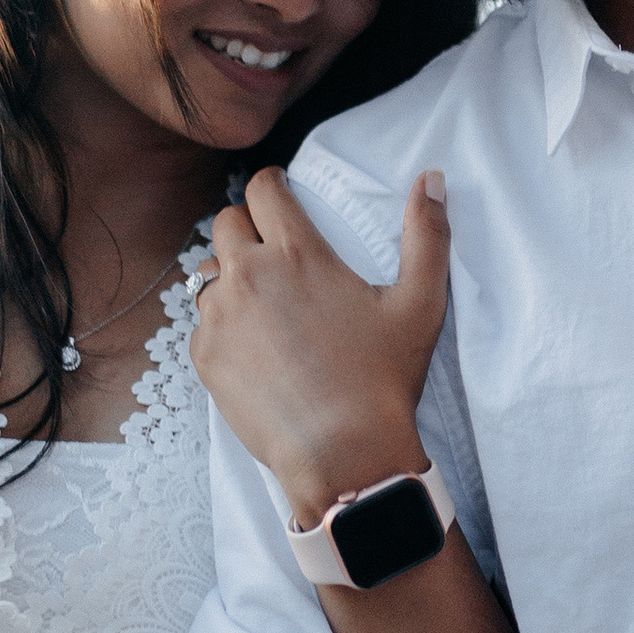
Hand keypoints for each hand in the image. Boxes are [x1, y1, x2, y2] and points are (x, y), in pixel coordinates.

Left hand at [188, 167, 447, 525]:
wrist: (341, 454)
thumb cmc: (383, 380)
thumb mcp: (420, 304)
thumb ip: (427, 234)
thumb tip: (431, 178)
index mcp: (298, 254)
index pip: (262, 188)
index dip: (270, 182)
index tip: (277, 190)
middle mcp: (248, 276)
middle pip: (225, 221)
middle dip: (245, 225)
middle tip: (270, 246)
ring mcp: (219, 317)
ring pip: (208, 273)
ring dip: (229, 275)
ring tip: (260, 299)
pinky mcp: (205, 356)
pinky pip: (202, 323)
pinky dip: (222, 325)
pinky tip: (255, 346)